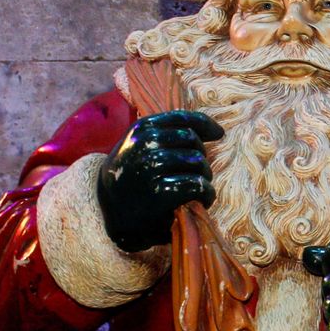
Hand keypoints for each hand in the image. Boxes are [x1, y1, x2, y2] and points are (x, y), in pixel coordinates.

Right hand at [96, 110, 223, 252]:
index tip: (218, 134)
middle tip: (197, 174)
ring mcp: (150, 168)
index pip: (182, 118)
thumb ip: (168, 133)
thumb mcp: (140, 146)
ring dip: (204, 177)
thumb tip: (217, 130)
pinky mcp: (159, 193)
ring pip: (197, 162)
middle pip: (192, 141)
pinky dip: (206, 194)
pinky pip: (197, 185)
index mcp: (141, 129)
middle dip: (201, 157)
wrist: (111, 211)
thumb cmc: (132, 176)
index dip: (205, 125)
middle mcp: (144, 145)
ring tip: (198, 189)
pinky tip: (202, 200)